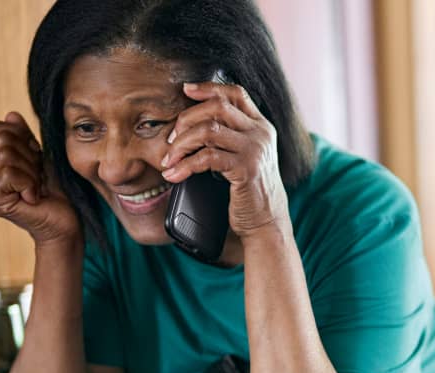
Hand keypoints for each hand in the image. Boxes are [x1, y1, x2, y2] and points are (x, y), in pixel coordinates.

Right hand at [0, 112, 79, 244]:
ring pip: (5, 156)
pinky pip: (9, 174)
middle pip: (2, 140)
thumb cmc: (57, 192)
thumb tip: (10, 115)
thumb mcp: (41, 158)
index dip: (20, 137)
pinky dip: (29, 183)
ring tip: (36, 187)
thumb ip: (24, 138)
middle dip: (29, 156)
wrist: (66, 223)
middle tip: (39, 177)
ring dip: (31, 171)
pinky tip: (34, 198)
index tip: (37, 156)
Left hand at [161, 83, 290, 238]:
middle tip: (170, 139)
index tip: (185, 90)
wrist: (265, 222)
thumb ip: (229, 136)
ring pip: (208, 130)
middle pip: (217, 107)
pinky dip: (185, 165)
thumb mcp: (244, 157)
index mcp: (261, 126)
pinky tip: (174, 175)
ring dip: (181, 144)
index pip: (236, 93)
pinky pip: (207, 157)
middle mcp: (261, 133)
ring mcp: (255, 150)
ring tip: (168, 159)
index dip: (209, 87)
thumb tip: (190, 123)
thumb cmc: (248, 191)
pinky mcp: (246, 169)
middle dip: (186, 119)